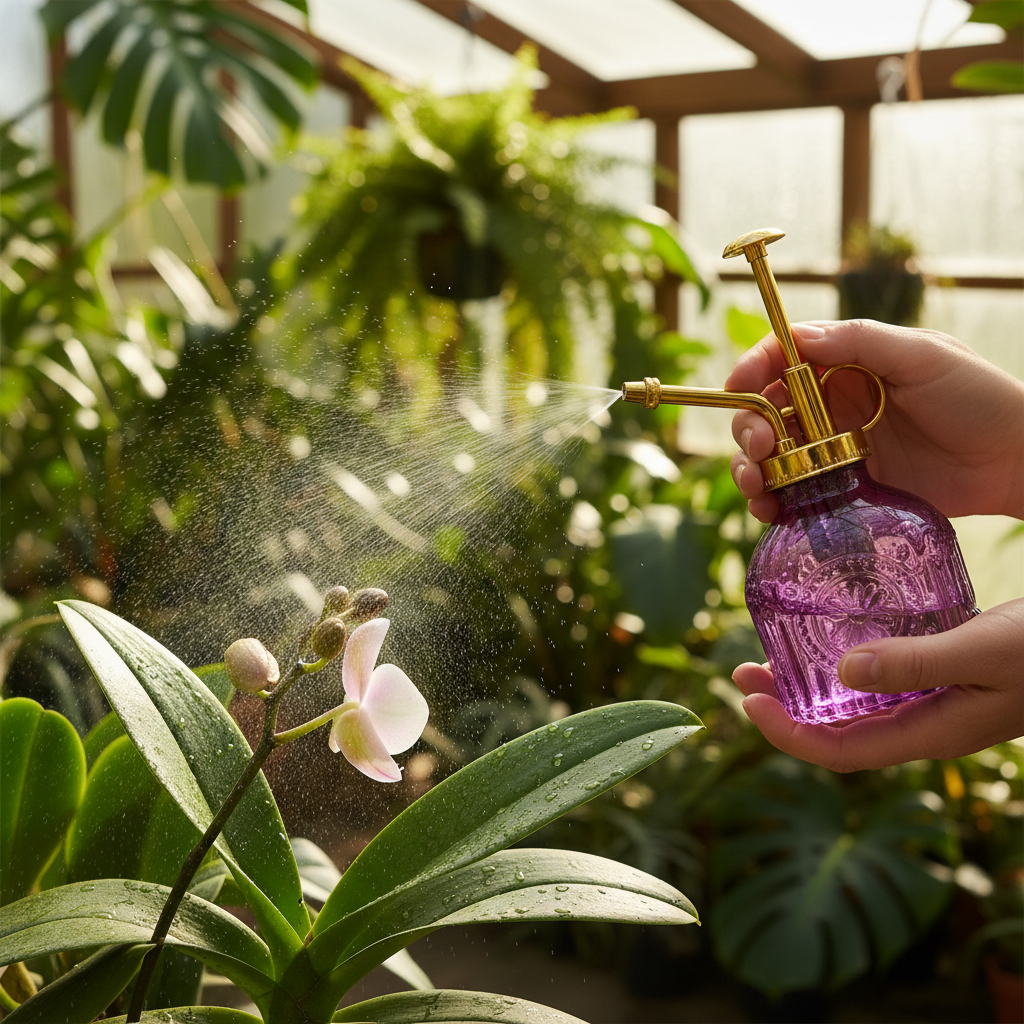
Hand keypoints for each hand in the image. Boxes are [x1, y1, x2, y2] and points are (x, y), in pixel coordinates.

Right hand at [726, 320, 1023, 523]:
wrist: (1014, 461)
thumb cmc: (979, 396)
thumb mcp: (924, 355)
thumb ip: (861, 341)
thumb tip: (799, 337)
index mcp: (845, 364)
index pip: (780, 358)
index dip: (751, 368)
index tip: (737, 388)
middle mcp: (830, 405)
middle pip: (763, 411)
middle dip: (747, 428)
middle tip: (759, 447)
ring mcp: (832, 450)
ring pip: (768, 457)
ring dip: (748, 469)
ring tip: (756, 486)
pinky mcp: (841, 489)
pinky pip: (792, 495)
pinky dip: (771, 504)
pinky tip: (770, 512)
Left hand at [732, 599, 1023, 770]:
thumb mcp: (983, 651)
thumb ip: (917, 663)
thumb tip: (842, 672)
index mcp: (931, 732)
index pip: (841, 753)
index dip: (786, 734)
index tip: (747, 697)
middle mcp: (924, 725)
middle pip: (837, 731)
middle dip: (784, 707)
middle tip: (741, 669)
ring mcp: (932, 705)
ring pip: (854, 707)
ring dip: (807, 687)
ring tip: (767, 655)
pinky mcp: (940, 679)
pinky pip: (878, 682)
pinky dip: (842, 666)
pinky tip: (828, 637)